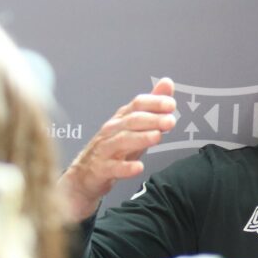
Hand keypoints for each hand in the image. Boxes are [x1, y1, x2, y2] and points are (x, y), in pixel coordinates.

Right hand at [58, 78, 176, 221]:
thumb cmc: (114, 147)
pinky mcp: (102, 168)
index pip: (137, 104)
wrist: (86, 174)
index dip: (154, 102)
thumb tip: (167, 83)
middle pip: (132, 120)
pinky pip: (114, 167)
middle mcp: (112, 130)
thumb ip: (152, 105)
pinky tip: (138, 167)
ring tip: (157, 137)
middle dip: (152, 119)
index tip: (171, 104)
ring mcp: (105, 149)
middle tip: (170, 121)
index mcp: (122, 118)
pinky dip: (126, 167)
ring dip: (141, 138)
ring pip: (122, 141)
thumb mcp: (135, 125)